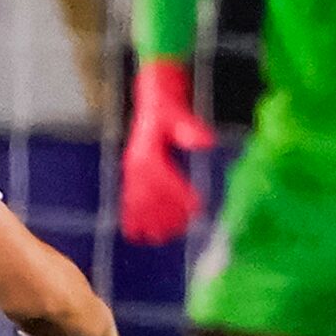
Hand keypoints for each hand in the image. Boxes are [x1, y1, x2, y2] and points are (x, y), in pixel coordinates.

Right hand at [120, 57, 212, 245]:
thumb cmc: (168, 106)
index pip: (165, 178)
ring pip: (138, 201)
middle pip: (149, 196)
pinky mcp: (132, 174)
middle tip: (183, 228)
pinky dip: (131, 217)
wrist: (152, 97)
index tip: (198, 208)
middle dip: (165, 214)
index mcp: (146, 151)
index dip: (180, 195)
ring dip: (148, 220)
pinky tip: (135, 234)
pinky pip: (129, 199)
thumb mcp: (179, 113)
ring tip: (161, 237)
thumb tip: (206, 141)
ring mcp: (131, 170)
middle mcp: (135, 164)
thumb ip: (190, 129)